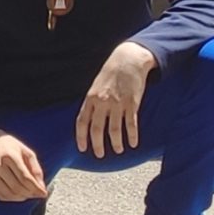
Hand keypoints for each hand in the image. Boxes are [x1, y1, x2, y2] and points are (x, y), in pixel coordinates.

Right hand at [0, 129, 47, 202]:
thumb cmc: (9, 146)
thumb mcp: (25, 151)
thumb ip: (36, 169)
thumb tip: (41, 187)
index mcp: (9, 155)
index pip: (25, 178)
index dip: (36, 188)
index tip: (44, 193)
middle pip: (18, 187)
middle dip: (30, 194)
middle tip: (37, 193)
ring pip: (9, 194)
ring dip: (22, 197)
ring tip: (28, 194)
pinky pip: (1, 195)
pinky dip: (12, 198)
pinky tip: (18, 194)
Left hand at [74, 42, 156, 157]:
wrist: (128, 59)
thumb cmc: (111, 72)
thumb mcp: (96, 85)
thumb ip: (93, 101)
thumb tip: (89, 118)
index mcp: (90, 97)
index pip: (82, 121)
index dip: (81, 137)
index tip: (83, 148)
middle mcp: (102, 102)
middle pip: (97, 129)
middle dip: (98, 145)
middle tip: (99, 155)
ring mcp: (117, 103)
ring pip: (114, 130)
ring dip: (116, 143)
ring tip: (118, 150)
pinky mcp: (132, 104)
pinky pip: (131, 124)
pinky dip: (132, 136)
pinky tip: (133, 144)